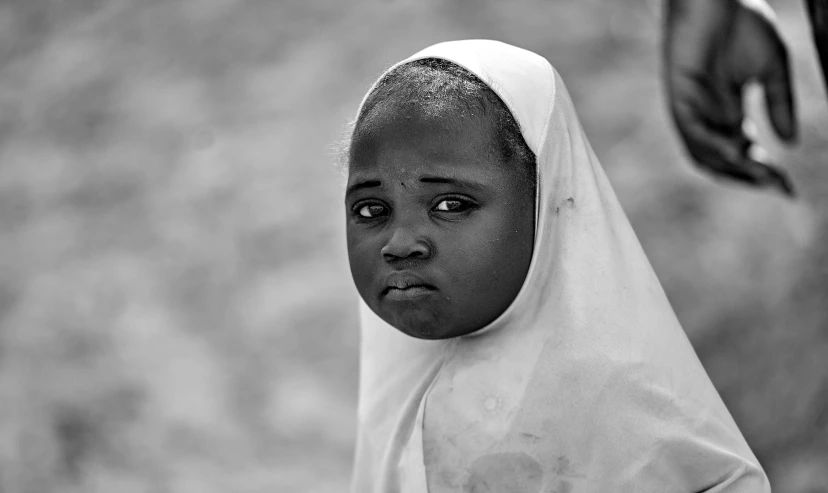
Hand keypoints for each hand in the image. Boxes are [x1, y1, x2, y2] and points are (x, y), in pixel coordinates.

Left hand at [664, 0, 796, 196]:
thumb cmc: (742, 25)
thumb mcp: (772, 70)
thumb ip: (779, 104)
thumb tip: (789, 143)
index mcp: (728, 112)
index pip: (745, 152)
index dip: (764, 173)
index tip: (788, 189)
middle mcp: (707, 116)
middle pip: (723, 162)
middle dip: (750, 177)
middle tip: (776, 186)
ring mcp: (691, 109)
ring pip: (704, 154)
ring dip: (731, 168)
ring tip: (760, 174)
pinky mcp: (679, 97)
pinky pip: (691, 132)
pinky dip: (711, 145)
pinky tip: (736, 151)